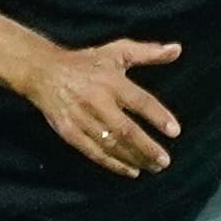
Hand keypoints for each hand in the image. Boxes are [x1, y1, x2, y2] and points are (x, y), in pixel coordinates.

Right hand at [22, 37, 181, 176]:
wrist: (43, 72)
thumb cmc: (85, 62)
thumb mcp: (117, 52)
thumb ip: (148, 53)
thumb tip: (177, 49)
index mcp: (111, 82)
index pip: (140, 102)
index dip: (158, 117)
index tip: (175, 132)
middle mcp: (97, 102)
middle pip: (126, 130)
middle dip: (147, 148)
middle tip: (165, 161)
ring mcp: (82, 119)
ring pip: (112, 145)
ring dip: (134, 158)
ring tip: (153, 167)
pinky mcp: (70, 132)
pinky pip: (94, 152)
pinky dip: (113, 164)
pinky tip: (130, 170)